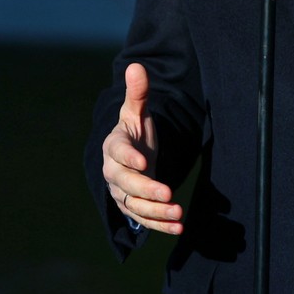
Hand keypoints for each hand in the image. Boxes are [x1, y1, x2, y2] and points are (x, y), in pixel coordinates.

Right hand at [101, 62, 183, 233]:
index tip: (144, 161)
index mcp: (115, 147)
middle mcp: (114, 173)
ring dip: (156, 212)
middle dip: (147, 190)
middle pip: (126, 185)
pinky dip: (160, 226)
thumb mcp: (136, 112)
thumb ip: (137, 93)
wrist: (131, 156)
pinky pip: (144, 220)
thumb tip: (136, 66)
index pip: (118, 153)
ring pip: (135, 206)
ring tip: (179, 213)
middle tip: (168, 192)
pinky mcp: (133, 208)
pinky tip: (179, 227)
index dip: (129, 158)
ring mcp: (122, 193)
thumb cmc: (134, 132)